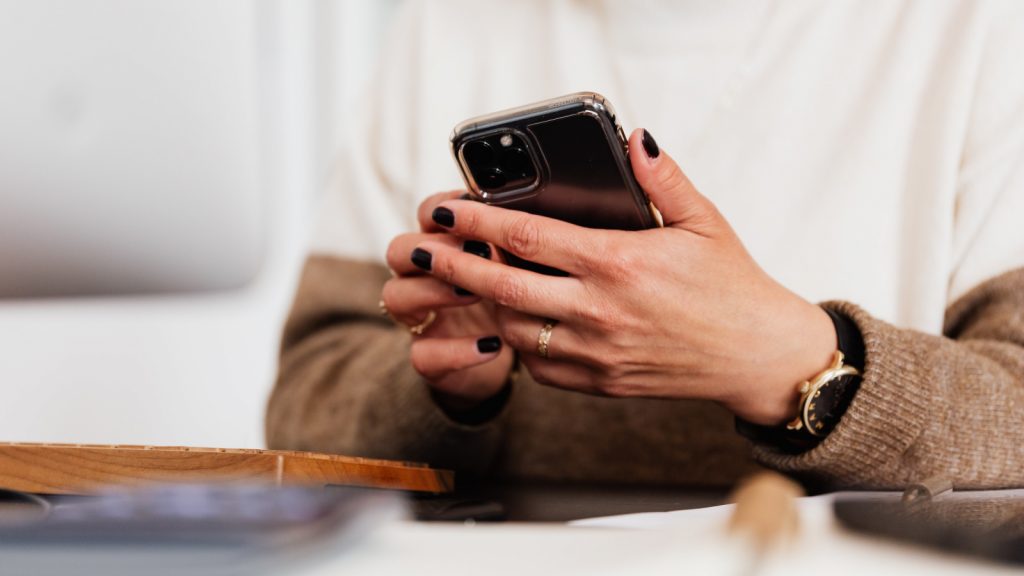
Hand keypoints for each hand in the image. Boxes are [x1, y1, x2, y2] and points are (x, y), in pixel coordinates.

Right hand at [383, 191, 514, 411]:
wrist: (522, 353)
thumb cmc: (526, 295)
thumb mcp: (527, 263)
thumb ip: (523, 240)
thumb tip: (541, 210)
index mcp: (447, 244)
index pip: (426, 214)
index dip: (440, 208)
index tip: (470, 208)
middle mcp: (424, 277)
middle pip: (399, 250)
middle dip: (434, 246)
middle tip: (475, 250)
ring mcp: (421, 318)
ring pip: (397, 296)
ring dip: (434, 290)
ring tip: (476, 292)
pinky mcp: (430, 358)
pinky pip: (423, 355)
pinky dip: (456, 351)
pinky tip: (492, 346)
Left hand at [410, 130, 836, 424]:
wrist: (756, 356)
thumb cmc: (731, 287)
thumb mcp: (704, 222)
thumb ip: (664, 179)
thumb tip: (636, 138)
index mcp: (618, 264)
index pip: (527, 237)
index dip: (476, 221)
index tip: (443, 209)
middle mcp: (599, 311)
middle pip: (501, 285)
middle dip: (451, 266)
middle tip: (418, 251)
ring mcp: (595, 352)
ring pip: (512, 328)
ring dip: (483, 304)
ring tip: (465, 282)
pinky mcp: (599, 382)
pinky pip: (538, 365)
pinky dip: (517, 342)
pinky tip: (514, 321)